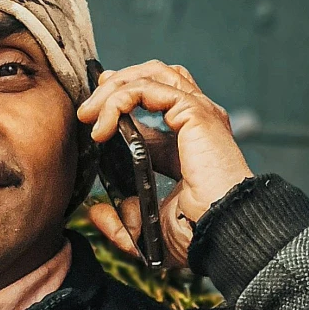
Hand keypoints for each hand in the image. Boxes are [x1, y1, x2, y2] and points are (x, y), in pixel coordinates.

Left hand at [77, 61, 251, 267]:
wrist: (221, 233)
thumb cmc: (197, 236)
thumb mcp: (148, 229)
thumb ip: (121, 221)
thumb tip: (96, 212)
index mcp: (192, 141)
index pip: (158, 99)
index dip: (124, 97)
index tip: (95, 110)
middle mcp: (198, 120)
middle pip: (155, 76)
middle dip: (115, 85)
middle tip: (87, 110)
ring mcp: (199, 112)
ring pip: (150, 74)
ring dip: (114, 89)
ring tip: (89, 115)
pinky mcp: (194, 112)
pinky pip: (147, 89)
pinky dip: (119, 100)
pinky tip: (103, 127)